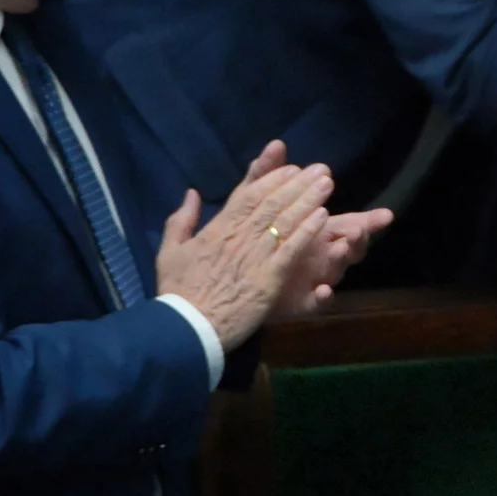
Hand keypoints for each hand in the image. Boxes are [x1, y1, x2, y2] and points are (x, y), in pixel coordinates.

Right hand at [153, 159, 335, 349]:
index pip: (248, 195)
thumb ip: (181, 220)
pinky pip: (292, 248)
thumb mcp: (169, 251)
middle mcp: (239, 236)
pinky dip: (308, 230)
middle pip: (272, 202)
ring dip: (308, 199)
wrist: (187, 328)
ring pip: (285, 220)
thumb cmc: (178, 292)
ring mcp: (256, 255)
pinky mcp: (269, 277)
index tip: (292, 168)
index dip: (272, 179)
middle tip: (321, 168)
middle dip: (298, 183)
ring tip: (327, 182)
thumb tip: (192, 193)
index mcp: (217, 229)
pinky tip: (323, 215)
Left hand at [228, 140, 396, 318]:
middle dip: (359, 238)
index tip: (387, 215)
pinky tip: (322, 291)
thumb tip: (276, 142)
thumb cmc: (253, 243)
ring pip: (336, 271)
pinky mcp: (299, 303)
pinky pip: (315, 303)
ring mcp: (314, 279)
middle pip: (351, 247)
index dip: (369, 221)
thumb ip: (268, 176)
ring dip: (342, 260)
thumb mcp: (258, 205)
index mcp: (317, 233)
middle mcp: (321, 255)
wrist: (230, 286)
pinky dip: (321, 298)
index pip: (348, 223)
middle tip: (360, 229)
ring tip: (341, 251)